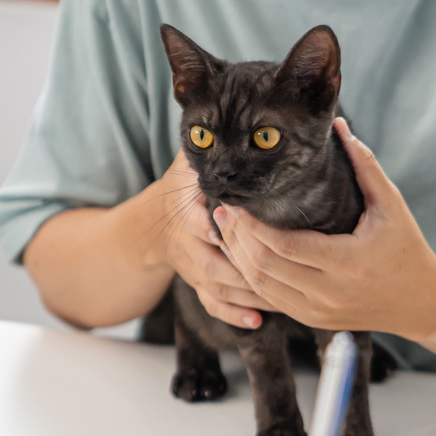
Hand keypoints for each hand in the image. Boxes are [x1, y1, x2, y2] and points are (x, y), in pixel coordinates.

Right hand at [148, 151, 271, 328]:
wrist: (150, 224)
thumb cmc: (181, 187)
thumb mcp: (188, 163)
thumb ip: (209, 146)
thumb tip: (233, 113)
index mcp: (187, 209)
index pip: (202, 221)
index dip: (220, 229)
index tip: (241, 234)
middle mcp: (189, 242)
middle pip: (215, 261)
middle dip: (245, 269)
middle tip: (281, 274)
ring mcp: (193, 266)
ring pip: (219, 286)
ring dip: (249, 295)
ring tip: (284, 299)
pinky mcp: (198, 283)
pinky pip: (213, 303)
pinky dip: (232, 315)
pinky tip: (257, 322)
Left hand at [213, 118, 435, 339]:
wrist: (422, 303)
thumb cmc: (408, 248)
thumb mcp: (392, 205)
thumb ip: (364, 165)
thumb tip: (339, 125)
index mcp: (348, 262)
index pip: (284, 246)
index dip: (252, 225)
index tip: (236, 202)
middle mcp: (329, 293)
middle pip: (265, 267)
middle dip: (237, 238)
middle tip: (223, 211)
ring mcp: (319, 312)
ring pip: (262, 287)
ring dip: (239, 258)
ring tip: (227, 230)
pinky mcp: (314, 321)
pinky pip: (271, 301)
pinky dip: (253, 278)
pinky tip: (244, 255)